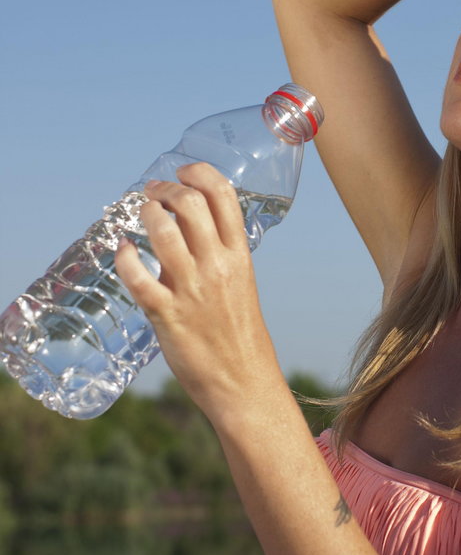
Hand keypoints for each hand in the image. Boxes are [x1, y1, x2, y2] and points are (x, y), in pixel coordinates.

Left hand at [114, 163, 279, 417]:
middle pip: (191, 204)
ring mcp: (192, 290)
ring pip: (164, 231)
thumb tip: (187, 238)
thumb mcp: (240, 286)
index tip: (183, 171)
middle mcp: (218, 266)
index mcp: (240, 256)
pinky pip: (138, 277)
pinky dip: (125, 258)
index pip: (224, 197)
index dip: (200, 173)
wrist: (243, 383)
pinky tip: (122, 252)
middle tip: (152, 193)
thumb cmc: (239, 336)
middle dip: (165, 190)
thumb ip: (218, 259)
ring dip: (146, 215)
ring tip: (139, 215)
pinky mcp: (167, 315)